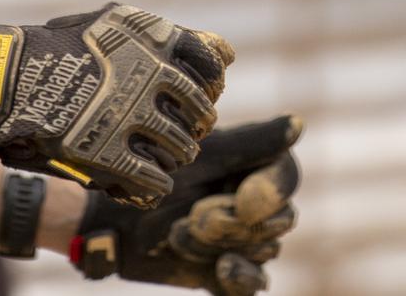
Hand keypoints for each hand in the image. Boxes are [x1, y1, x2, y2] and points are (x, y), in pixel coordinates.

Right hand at [0, 4, 234, 205]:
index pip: (208, 68)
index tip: (190, 93)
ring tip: (153, 151)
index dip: (205, 84)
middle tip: (169, 127)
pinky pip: (156, 180)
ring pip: (181, 149)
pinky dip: (152, 182)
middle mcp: (148, 77)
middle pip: (199, 114)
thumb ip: (168, 37)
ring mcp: (130, 117)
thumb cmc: (62, 47)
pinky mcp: (111, 155)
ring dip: (171, 152)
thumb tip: (226, 53)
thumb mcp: (115, 26)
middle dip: (189, 124)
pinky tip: (138, 173)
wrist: (9, 79)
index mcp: (151, 41)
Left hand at [71, 115, 301, 292]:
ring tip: (179, 231)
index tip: (242, 200)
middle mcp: (254, 205)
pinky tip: (223, 268)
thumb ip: (250, 143)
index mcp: (247, 165)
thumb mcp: (199, 156)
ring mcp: (244, 241)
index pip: (286, 176)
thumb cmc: (151, 170)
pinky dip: (242, 277)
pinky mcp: (229, 274)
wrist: (108, 215)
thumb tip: (297, 124)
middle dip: (235, 220)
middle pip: (279, 219)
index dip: (271, 191)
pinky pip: (255, 284)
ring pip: (262, 250)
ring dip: (219, 242)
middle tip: (195, 215)